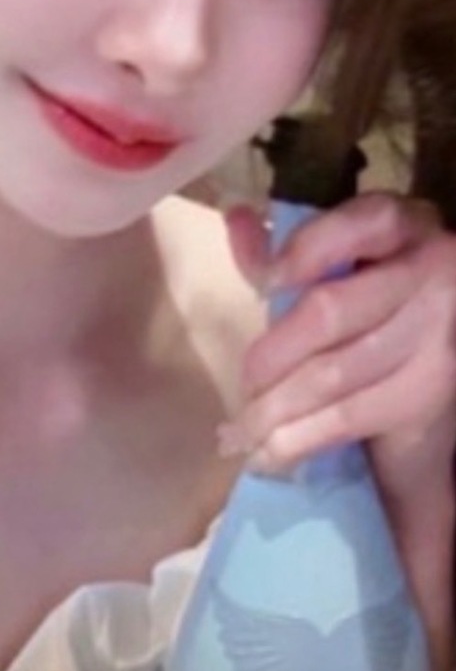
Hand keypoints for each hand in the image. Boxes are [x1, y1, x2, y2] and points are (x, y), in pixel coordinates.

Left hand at [219, 193, 455, 499]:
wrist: (447, 337)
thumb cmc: (375, 288)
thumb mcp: (342, 255)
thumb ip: (286, 241)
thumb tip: (235, 219)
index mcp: (404, 227)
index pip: (364, 224)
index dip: (308, 249)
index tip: (265, 283)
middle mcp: (431, 275)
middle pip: (331, 312)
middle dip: (272, 355)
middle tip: (242, 384)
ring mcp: (436, 337)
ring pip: (335, 373)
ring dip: (277, 407)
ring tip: (241, 430)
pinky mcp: (430, 390)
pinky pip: (353, 415)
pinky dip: (304, 436)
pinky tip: (270, 450)